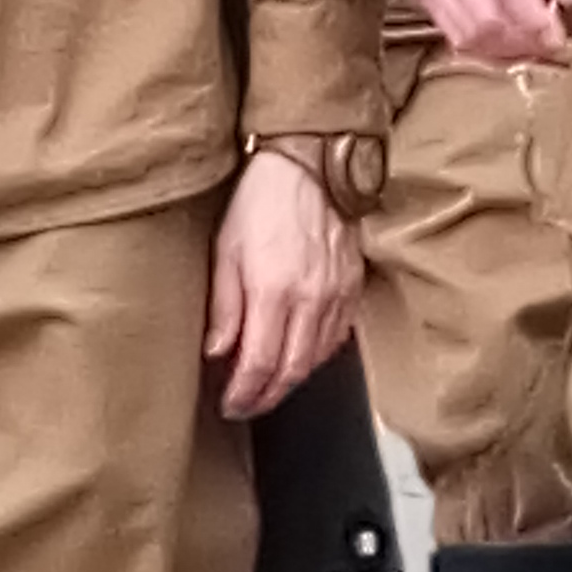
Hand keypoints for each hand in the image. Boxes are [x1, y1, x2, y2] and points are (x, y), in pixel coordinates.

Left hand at [207, 146, 363, 419]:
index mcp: (273, 291)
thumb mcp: (226, 250)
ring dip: (291, 381)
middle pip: (292, 371)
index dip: (244, 393)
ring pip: (317, 359)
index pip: (260, 364)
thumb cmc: (262, 200)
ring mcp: (337, 295)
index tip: (231, 404)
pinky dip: (317, 357)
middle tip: (247, 406)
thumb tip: (218, 352)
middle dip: (267, 397)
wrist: (309, 165)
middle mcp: (310, 299)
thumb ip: (224, 306)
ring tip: (269, 387)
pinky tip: (300, 357)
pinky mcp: (353, 286)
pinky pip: (338, 337)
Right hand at [414, 0, 571, 67]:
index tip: (557, 32)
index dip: (532, 16)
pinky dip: (488, 48)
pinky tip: (511, 40)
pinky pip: (456, 36)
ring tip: (534, 41)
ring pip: (469, 33)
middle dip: (524, 38)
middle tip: (551, 41)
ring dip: (508, 48)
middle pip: (485, 15)